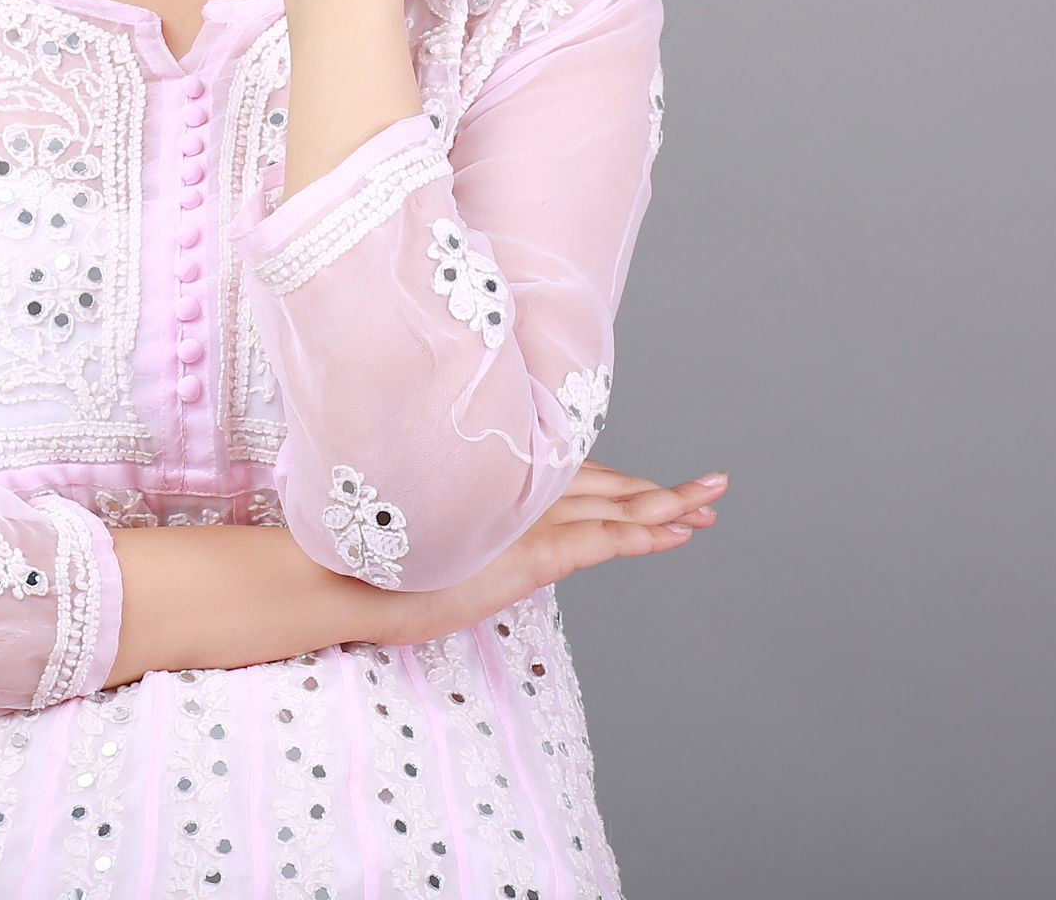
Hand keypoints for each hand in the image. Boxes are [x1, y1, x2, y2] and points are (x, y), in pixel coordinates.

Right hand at [361, 460, 727, 647]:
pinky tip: (676, 534)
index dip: (621, 484)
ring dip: (667, 509)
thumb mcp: (426, 538)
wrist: (345, 576)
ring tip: (709, 507)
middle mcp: (518, 495)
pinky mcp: (531, 552)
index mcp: (497, 492)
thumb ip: (455, 526)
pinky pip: (604, 540)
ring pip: (615, 508)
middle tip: (707, 491)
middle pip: (604, 487)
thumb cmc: (369, 562)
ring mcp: (526, 519)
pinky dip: (644, 535)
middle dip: (657, 493)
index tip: (656, 491)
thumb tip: (461, 535)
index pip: (573, 479)